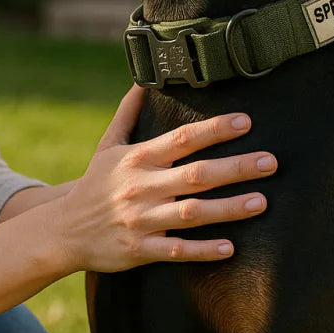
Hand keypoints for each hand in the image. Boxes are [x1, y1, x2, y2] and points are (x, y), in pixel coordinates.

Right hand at [56, 85, 276, 273]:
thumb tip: (143, 80)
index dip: (213, 130)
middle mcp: (141, 187)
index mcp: (136, 159)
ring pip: (191, 213)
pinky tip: (230, 248)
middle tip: (270, 162)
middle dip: (234, 167)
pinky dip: (202, 250)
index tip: (245, 121)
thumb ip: (127, 113)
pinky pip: (175, 251)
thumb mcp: (107, 146)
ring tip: (261, 201)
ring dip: (227, 208)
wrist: (63, 231)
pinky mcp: (139, 250)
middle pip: (194, 175)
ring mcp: (140, 220)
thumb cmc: (94, 184)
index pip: (181, 139)